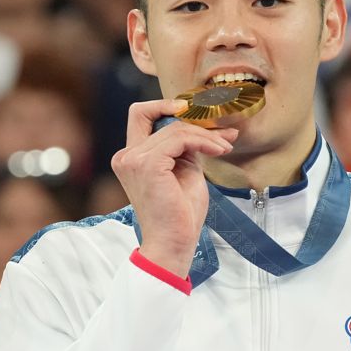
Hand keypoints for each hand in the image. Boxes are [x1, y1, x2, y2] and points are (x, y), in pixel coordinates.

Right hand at [111, 100, 232, 277]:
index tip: (195, 115)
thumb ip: (188, 147)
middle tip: (219, 132)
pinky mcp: (147, 164)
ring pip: (174, 128)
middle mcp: (125, 156)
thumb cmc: (179, 215)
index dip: (165, 107)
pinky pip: (180, 138)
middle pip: (158, 116)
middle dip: (191, 120)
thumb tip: (214, 128)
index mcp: (130, 158)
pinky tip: (218, 151)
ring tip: (225, 147)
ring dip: (205, 135)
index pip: (141, 115)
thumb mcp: (185, 171)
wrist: (174, 243)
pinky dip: (203, 141)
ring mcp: (133, 160)